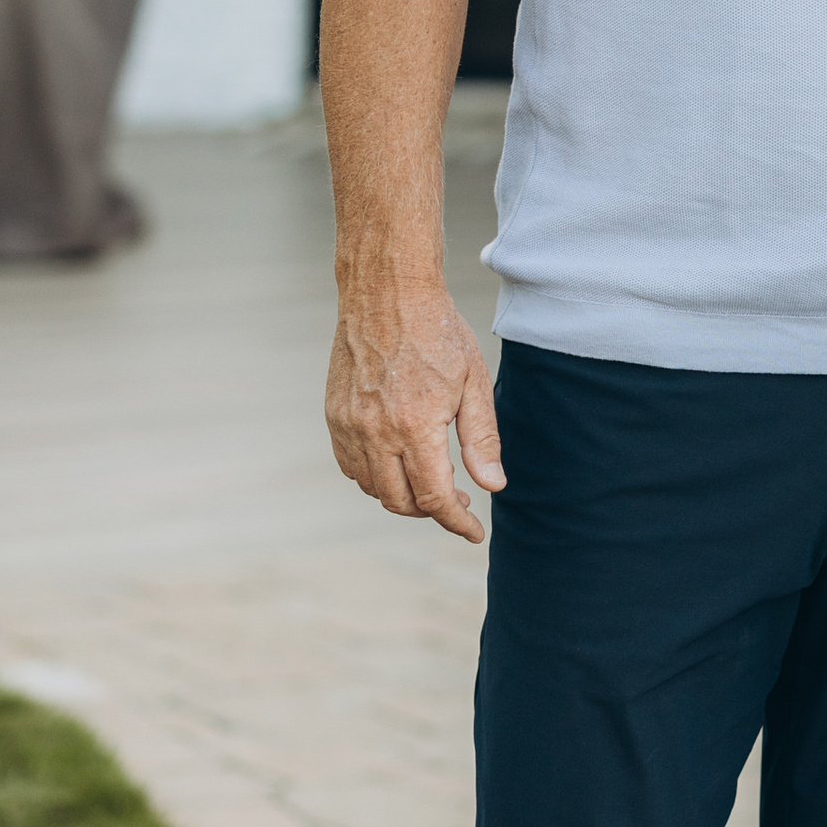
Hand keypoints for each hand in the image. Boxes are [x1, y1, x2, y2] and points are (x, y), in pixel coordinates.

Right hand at [325, 283, 504, 543]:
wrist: (386, 293)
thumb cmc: (437, 333)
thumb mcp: (473, 383)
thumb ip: (481, 439)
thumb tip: (492, 486)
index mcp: (415, 425)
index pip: (434, 498)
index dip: (456, 522)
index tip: (474, 532)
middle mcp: (376, 431)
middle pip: (400, 502)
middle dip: (432, 510)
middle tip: (457, 497)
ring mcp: (349, 425)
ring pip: (373, 488)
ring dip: (402, 495)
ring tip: (430, 477)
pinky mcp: (334, 416)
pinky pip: (351, 466)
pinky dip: (374, 476)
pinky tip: (398, 462)